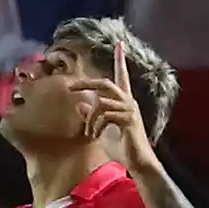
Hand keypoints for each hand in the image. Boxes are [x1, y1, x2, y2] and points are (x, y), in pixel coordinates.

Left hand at [70, 41, 155, 172]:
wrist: (138, 163)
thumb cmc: (122, 148)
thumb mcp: (101, 130)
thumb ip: (92, 117)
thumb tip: (80, 106)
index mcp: (124, 101)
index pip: (121, 76)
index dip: (120, 60)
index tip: (119, 44)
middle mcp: (129, 101)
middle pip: (104, 83)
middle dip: (85, 84)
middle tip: (70, 86)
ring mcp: (129, 109)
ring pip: (101, 102)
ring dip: (90, 118)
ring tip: (88, 133)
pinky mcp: (128, 119)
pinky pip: (105, 114)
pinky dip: (97, 125)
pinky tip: (96, 136)